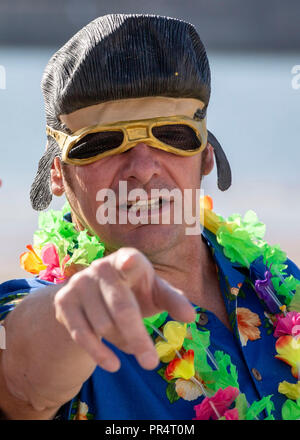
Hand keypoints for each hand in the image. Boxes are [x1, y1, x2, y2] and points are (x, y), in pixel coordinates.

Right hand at [54, 247, 194, 372]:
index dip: (128, 262)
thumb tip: (190, 316)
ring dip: (121, 342)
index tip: (129, 263)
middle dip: (137, 337)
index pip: (129, 260)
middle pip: (121, 308)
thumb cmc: (134, 291)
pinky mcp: (64, 301)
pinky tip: (113, 364)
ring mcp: (79, 283)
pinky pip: (81, 334)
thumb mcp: (155, 292)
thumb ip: (173, 300)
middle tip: (151, 363)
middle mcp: (101, 267)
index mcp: (128, 259)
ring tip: (131, 345)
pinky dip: (99, 353)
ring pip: (103, 325)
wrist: (94, 293)